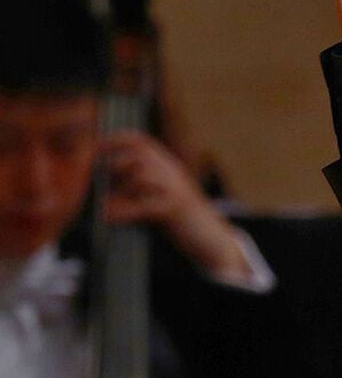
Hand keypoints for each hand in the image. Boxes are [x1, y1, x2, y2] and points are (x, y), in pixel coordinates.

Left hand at [103, 132, 251, 279]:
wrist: (211, 237)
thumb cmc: (180, 219)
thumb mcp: (160, 194)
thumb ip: (138, 185)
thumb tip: (104, 181)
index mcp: (167, 166)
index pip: (141, 141)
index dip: (116, 140)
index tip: (94, 146)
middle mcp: (173, 172)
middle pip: (139, 155)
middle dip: (115, 165)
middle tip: (100, 183)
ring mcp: (176, 188)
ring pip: (141, 177)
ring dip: (119, 191)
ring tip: (104, 206)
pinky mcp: (175, 208)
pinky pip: (144, 205)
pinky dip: (123, 212)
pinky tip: (109, 217)